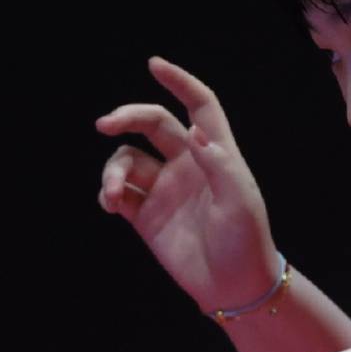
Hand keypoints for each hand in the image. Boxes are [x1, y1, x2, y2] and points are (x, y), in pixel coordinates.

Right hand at [95, 57, 278, 312]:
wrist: (233, 287)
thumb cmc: (246, 241)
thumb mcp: (240, 201)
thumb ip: (219, 163)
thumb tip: (192, 130)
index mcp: (215, 153)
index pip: (198, 106)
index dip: (179, 82)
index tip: (155, 64)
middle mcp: (186, 164)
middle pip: (153, 124)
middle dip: (127, 117)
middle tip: (104, 125)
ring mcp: (164, 189)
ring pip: (127, 159)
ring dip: (112, 170)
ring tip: (110, 196)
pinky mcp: (145, 216)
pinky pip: (118, 192)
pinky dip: (107, 192)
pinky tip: (108, 203)